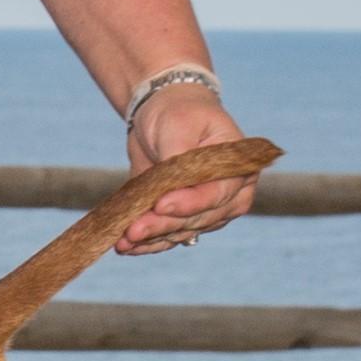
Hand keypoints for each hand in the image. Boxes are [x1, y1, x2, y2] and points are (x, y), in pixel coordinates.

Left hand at [121, 91, 258, 253]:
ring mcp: (205, 210)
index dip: (189, 203)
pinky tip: (126, 247)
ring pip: (181, 232)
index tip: (160, 205)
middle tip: (132, 230)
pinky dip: (146, 244)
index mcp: (238, 170)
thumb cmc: (179, 113)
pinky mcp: (181, 217)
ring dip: (151, 239)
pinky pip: (168, 236)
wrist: (164, 114)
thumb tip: (166, 191)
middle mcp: (228, 195)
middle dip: (163, 225)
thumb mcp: (179, 125)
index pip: (216, 194)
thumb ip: (176, 158)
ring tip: (122, 242)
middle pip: (198, 219)